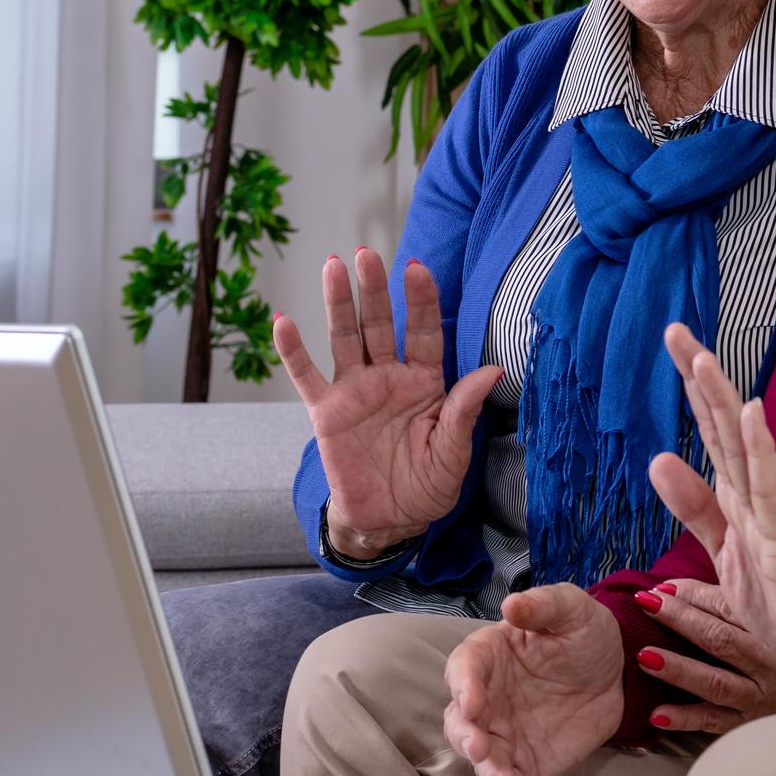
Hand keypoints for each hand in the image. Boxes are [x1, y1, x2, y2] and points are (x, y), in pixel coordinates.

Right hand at [274, 248, 501, 557]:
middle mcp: (388, 378)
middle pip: (379, 325)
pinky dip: (293, 350)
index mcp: (424, 382)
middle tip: (366, 254)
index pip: (424, 332)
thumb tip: (492, 371)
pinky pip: (306, 376)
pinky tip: (282, 322)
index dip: (420, 300)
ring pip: (345, 338)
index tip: (417, 268)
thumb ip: (464, 411)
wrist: (389, 521)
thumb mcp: (453, 453)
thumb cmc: (427, 487)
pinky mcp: (326, 412)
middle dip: (374, 289)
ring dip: (338, 302)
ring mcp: (355, 391)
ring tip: (333, 266)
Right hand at [442, 584, 625, 775]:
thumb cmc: (585, 632)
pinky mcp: (527, 761)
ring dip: (488, 772)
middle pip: (460, 720)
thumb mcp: (571, 608)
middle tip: (480, 747)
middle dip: (465, 736)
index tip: (472, 701)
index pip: (464, 668)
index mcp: (490, 655)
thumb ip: (542, 606)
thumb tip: (511, 605)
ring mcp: (505, 733)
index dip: (463, 684)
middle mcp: (488, 697)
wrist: (620, 671)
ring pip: (481, 757)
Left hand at [631, 577, 775, 733]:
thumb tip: (675, 583)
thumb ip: (727, 599)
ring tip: (645, 656)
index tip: (660, 588)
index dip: (693, 596)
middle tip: (647, 604)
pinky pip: (714, 722)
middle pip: (723, 641)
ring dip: (679, 669)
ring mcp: (763, 699)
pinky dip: (684, 719)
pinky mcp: (749, 726)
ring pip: (717, 683)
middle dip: (682, 620)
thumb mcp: (766, 620)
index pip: (732, 610)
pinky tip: (657, 714)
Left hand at [647, 323, 775, 690]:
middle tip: (673, 328)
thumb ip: (696, 507)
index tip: (673, 339)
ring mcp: (774, 512)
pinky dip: (760, 450)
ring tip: (701, 358)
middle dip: (699, 376)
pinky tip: (751, 413)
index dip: (692, 386)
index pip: (711, 428)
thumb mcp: (726, 551)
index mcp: (740, 493)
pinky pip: (770, 489)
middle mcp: (757, 493)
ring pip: (742, 446)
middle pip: (723, 423)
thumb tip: (658, 458)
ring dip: (722, 401)